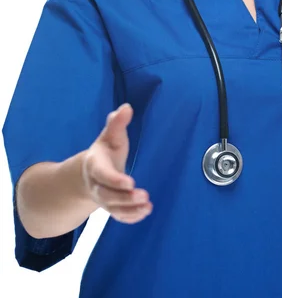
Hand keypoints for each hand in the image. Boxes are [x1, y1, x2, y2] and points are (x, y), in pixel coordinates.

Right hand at [82, 103, 152, 223]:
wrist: (90, 173)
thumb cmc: (105, 151)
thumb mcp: (109, 135)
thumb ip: (116, 123)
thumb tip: (126, 108)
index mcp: (95, 165)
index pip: (102, 175)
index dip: (114, 180)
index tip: (130, 182)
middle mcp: (97, 185)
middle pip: (107, 196)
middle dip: (124, 198)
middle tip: (144, 195)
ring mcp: (103, 199)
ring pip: (113, 209)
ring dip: (130, 210)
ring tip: (148, 206)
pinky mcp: (112, 207)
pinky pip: (119, 216)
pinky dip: (131, 217)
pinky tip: (146, 212)